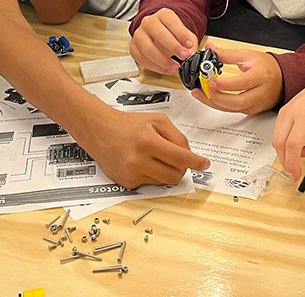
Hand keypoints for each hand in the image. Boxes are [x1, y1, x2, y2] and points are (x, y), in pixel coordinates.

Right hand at [83, 108, 209, 187]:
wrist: (100, 131)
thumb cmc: (128, 124)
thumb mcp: (157, 120)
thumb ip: (177, 136)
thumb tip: (189, 154)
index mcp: (148, 142)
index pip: (180, 158)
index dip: (196, 162)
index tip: (204, 164)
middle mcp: (138, 160)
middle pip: (175, 175)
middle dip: (182, 168)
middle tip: (178, 158)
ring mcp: (132, 174)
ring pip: (164, 182)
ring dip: (167, 171)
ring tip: (156, 157)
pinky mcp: (127, 183)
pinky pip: (151, 184)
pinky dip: (153, 174)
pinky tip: (144, 162)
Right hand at [129, 8, 197, 74]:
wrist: (161, 36)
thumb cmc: (173, 35)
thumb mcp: (185, 35)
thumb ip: (190, 44)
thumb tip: (192, 53)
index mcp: (163, 15)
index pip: (171, 21)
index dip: (181, 34)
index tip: (189, 45)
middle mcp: (149, 22)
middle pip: (158, 33)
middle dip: (173, 46)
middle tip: (183, 55)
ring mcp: (139, 35)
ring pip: (148, 48)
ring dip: (163, 60)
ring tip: (175, 66)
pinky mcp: (134, 48)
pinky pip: (142, 59)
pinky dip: (155, 67)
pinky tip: (165, 69)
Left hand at [190, 46, 283, 113]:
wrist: (281, 78)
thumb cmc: (266, 66)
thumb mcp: (247, 55)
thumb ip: (227, 54)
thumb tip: (210, 49)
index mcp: (261, 76)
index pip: (242, 83)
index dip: (225, 84)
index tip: (212, 80)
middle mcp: (261, 92)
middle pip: (238, 102)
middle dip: (218, 97)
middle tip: (206, 89)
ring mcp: (257, 104)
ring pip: (234, 110)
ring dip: (215, 103)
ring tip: (202, 93)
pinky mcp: (252, 111)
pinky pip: (234, 111)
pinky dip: (220, 106)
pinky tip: (211, 98)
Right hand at [272, 76, 304, 181]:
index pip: (292, 144)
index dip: (292, 163)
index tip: (296, 175)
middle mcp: (292, 111)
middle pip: (279, 143)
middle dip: (285, 162)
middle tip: (295, 172)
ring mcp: (286, 109)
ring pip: (276, 138)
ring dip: (285, 153)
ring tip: (304, 154)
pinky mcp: (284, 110)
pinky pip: (278, 131)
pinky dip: (285, 143)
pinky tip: (299, 145)